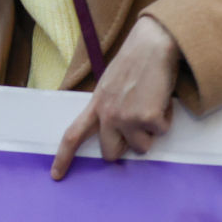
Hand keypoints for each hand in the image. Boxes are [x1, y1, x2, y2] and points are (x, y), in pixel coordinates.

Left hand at [52, 16, 180, 179]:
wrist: (153, 46)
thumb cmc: (134, 64)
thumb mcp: (110, 86)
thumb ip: (108, 109)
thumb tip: (114, 133)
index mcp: (96, 105)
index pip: (73, 135)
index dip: (63, 157)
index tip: (55, 175)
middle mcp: (108, 115)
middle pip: (110, 153)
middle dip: (124, 148)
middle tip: (135, 128)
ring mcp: (127, 118)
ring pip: (141, 147)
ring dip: (149, 132)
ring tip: (150, 105)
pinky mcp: (148, 119)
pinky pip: (161, 132)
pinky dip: (165, 119)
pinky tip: (161, 99)